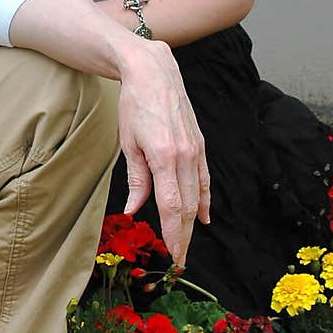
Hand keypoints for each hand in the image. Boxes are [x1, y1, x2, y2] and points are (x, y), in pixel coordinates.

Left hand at [116, 41, 210, 267]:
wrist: (154, 72)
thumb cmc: (134, 105)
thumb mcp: (128, 143)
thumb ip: (136, 180)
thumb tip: (134, 210)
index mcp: (164, 158)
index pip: (171, 207)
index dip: (173, 235)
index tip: (173, 256)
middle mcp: (185, 156)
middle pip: (187, 207)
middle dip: (184, 236)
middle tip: (180, 260)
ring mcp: (195, 150)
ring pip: (198, 195)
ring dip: (193, 223)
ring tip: (188, 244)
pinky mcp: (199, 144)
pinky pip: (204, 179)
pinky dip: (205, 200)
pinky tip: (204, 216)